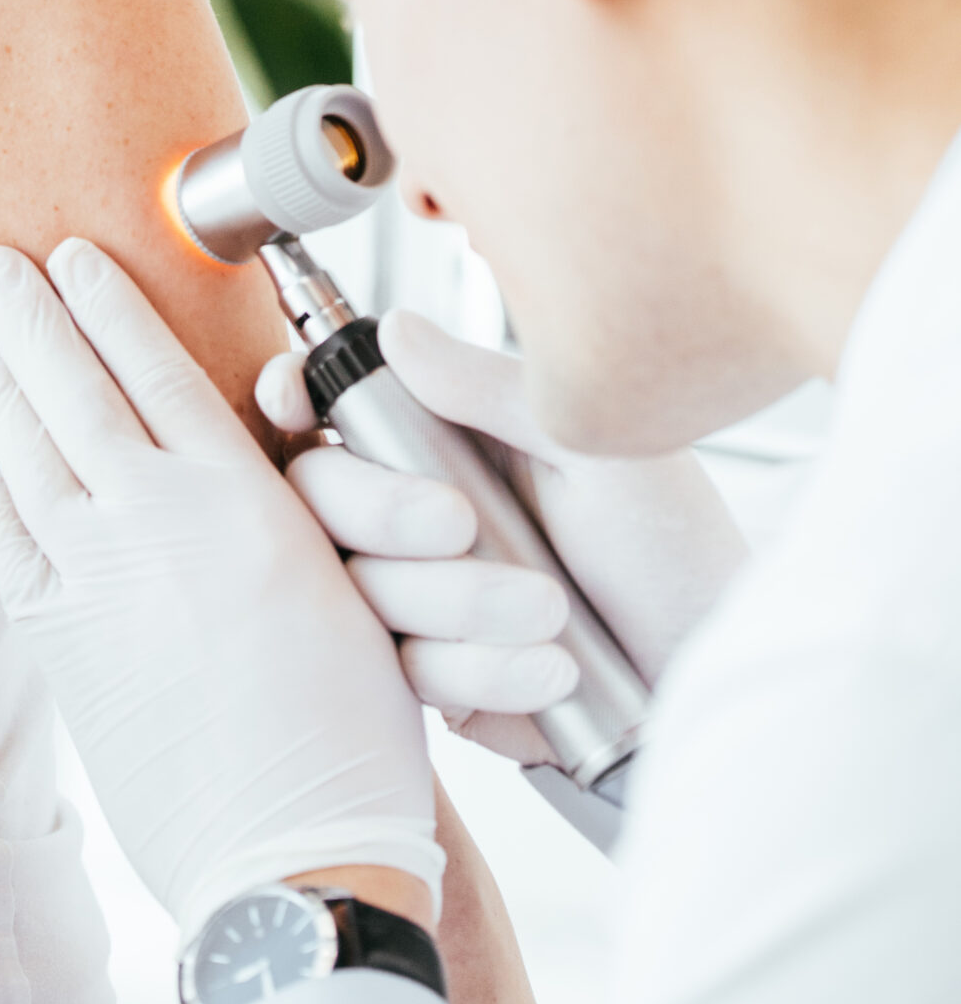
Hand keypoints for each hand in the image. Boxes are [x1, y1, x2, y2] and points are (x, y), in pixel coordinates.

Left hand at [0, 239, 442, 942]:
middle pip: (73, 389)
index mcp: (243, 498)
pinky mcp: (62, 643)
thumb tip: (211, 467)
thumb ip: (266, 510)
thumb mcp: (332, 580)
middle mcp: (159, 524)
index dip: (109, 305)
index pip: (156, 369)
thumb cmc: (345, 727)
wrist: (297, 848)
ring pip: (26, 452)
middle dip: (28, 317)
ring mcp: (99, 581)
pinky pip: (6, 541)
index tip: (77, 256)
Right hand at [259, 310, 746, 761]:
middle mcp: (419, 509)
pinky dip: (482, 669)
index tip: (295, 403)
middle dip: (385, 510)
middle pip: (323, 494)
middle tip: (460, 523)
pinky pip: (412, 672)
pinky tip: (551, 671)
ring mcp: (420, 596)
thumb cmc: (671, 549)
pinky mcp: (436, 676)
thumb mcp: (595, 451)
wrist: (707, 676)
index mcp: (450, 437)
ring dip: (458, 602)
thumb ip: (488, 390)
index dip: (297, 395)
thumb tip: (394, 327)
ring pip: (366, 589)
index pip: (337, 402)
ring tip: (553, 610)